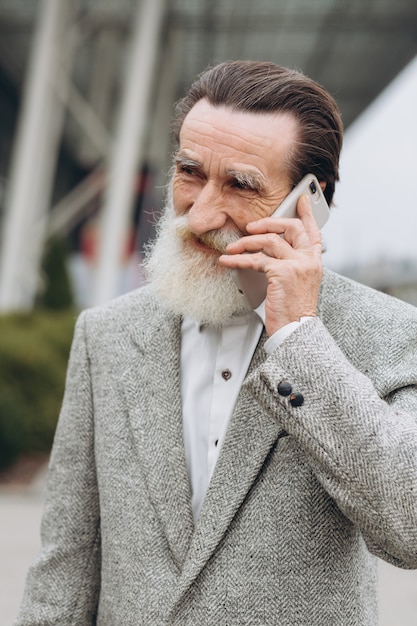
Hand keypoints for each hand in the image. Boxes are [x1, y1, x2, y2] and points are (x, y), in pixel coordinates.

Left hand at [219, 194, 322, 335]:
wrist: (296, 331)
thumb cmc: (293, 312)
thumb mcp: (297, 284)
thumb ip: (290, 265)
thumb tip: (267, 252)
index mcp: (314, 262)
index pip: (313, 231)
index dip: (307, 213)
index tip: (300, 199)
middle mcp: (308, 260)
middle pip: (291, 227)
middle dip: (269, 222)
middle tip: (251, 226)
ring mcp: (297, 265)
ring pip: (269, 241)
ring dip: (246, 242)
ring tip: (232, 248)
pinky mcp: (282, 273)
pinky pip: (255, 259)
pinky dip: (238, 259)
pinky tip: (227, 261)